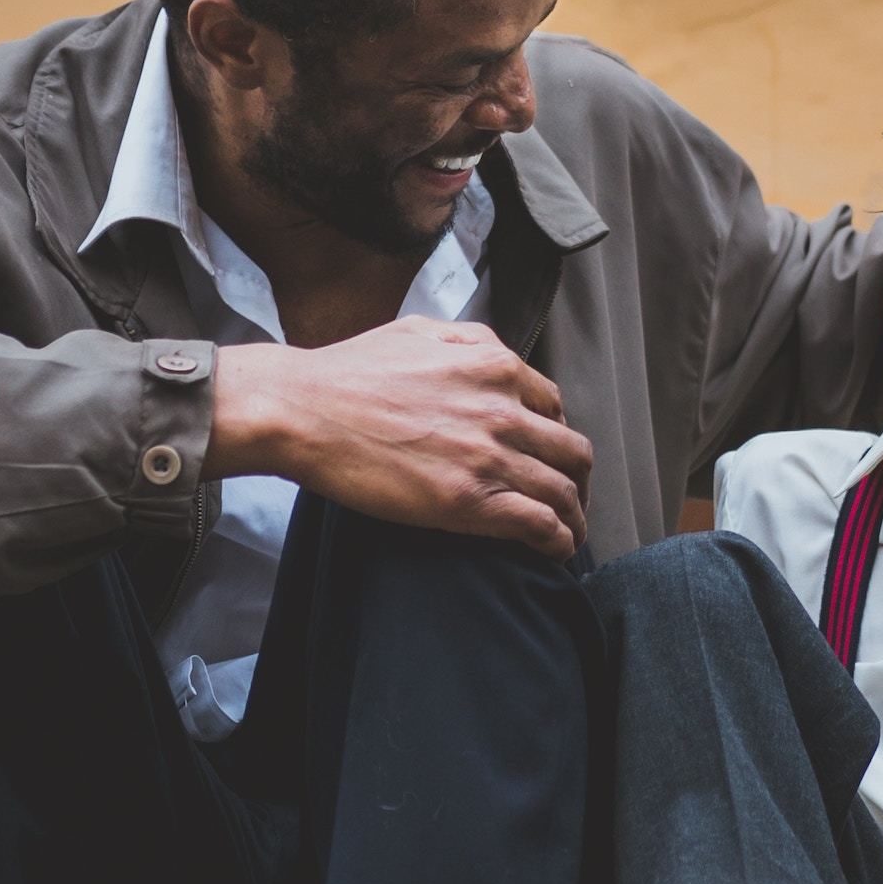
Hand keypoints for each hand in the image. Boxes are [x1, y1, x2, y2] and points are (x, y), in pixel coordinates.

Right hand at [212, 317, 593, 558]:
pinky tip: (555, 552)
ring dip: (574, 517)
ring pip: (563, 492)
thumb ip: (466, 340)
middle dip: (577, 481)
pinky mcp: (471, 501)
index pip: (554, 408)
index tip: (548, 458)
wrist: (305, 411)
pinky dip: (558, 541)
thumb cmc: (347, 373)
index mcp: (494, 366)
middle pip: (572, 452)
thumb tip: (489, 354)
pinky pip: (540, 525)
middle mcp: (503, 409)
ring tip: (569, 535)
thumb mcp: (418, 331)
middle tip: (568, 500)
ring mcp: (490, 456)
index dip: (556, 437)